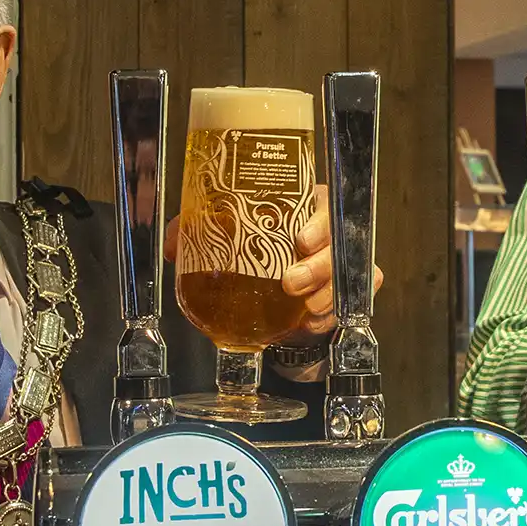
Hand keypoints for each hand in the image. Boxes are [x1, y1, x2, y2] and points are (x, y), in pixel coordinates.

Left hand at [161, 186, 383, 346]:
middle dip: (319, 264)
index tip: (299, 240)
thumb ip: (197, 234)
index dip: (317, 222)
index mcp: (301, 206)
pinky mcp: (352, 287)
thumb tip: (172, 246)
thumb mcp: (223, 238)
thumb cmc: (255, 253)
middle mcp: (328, 230)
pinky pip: (354, 299)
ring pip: (349, 271)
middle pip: (340, 240)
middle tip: (291, 282)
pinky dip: (332, 314)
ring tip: (306, 308)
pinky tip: (312, 322)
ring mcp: (344, 260)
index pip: (321, 203)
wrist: (275, 294)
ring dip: (328, 292)